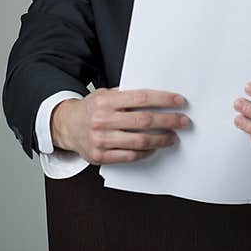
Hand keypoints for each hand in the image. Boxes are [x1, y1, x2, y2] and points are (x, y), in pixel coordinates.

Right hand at [51, 87, 189, 164]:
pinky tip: (155, 148)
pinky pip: (129, 156)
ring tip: (173, 137)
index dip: (164, 100)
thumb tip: (159, 98)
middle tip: (183, 121)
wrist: (66, 126)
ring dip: (161, 139)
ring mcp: (100, 139)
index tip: (180, 101)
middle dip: (169, 120)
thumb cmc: (91, 108)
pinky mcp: (99, 156)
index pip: (142, 98)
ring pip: (139, 141)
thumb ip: (127, 95)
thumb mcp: (105, 94)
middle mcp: (102, 120)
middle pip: (144, 120)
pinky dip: (146, 152)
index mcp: (106, 101)